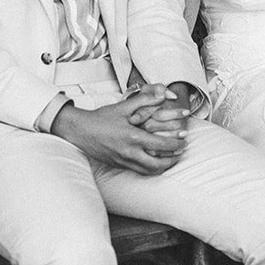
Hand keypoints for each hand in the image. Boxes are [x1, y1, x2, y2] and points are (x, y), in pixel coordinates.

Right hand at [52, 85, 188, 173]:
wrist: (80, 131)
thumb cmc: (102, 118)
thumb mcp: (123, 106)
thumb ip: (145, 100)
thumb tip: (164, 94)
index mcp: (133, 137)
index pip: (162, 144)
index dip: (176, 142)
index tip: (184, 138)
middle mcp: (130, 152)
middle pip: (159, 164)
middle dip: (173, 159)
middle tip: (181, 151)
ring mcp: (124, 161)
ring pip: (150, 171)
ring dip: (164, 166)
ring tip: (171, 158)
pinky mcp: (119, 165)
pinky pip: (140, 171)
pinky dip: (151, 168)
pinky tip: (155, 162)